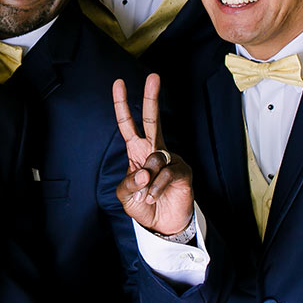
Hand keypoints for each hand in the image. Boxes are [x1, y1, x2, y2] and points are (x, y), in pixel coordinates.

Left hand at [113, 74, 194, 234]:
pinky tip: (153, 197)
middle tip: (153, 76)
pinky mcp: (183, 171)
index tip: (118, 83)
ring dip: (147, 179)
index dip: (122, 104)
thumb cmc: (143, 205)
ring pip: (155, 157)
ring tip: (147, 195)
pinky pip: (166, 174)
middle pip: (152, 119)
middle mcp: (154, 150)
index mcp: (137, 151)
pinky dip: (156, 188)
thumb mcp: (126, 196)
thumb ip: (129, 182)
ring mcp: (171, 159)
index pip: (128, 124)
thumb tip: (145, 171)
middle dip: (152, 98)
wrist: (163, 225)